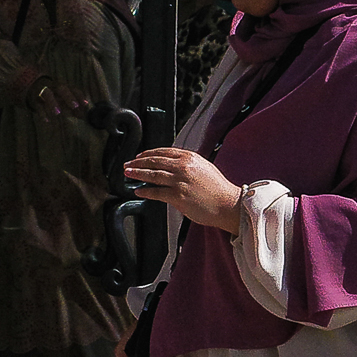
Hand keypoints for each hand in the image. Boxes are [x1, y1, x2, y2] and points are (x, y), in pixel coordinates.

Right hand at [26, 75, 89, 118]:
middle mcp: (54, 87)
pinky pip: (38, 105)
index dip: (79, 96)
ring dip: (53, 102)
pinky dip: (42, 113)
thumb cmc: (53, 94)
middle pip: (61, 89)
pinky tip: (46, 120)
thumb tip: (83, 116)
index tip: (85, 104)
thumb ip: (73, 107)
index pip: (73, 89)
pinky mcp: (34, 99)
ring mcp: (43, 92)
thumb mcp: (63, 98)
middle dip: (68, 97)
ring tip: (58, 113)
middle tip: (75, 106)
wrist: (31, 85)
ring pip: (47, 94)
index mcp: (63, 86)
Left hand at [122, 148, 241, 231]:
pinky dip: (145, 191)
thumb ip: (188, 165)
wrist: (228, 204)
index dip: (148, 153)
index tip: (140, 156)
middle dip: (138, 162)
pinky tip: (139, 191)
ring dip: (137, 174)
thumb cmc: (219, 190)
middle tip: (128, 165)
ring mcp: (180, 181)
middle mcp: (184, 166)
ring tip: (128, 174)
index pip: (163, 152)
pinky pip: (156, 192)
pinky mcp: (178, 196)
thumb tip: (171, 167)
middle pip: (154, 161)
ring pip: (153, 174)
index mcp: (190, 157)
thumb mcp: (204, 168)